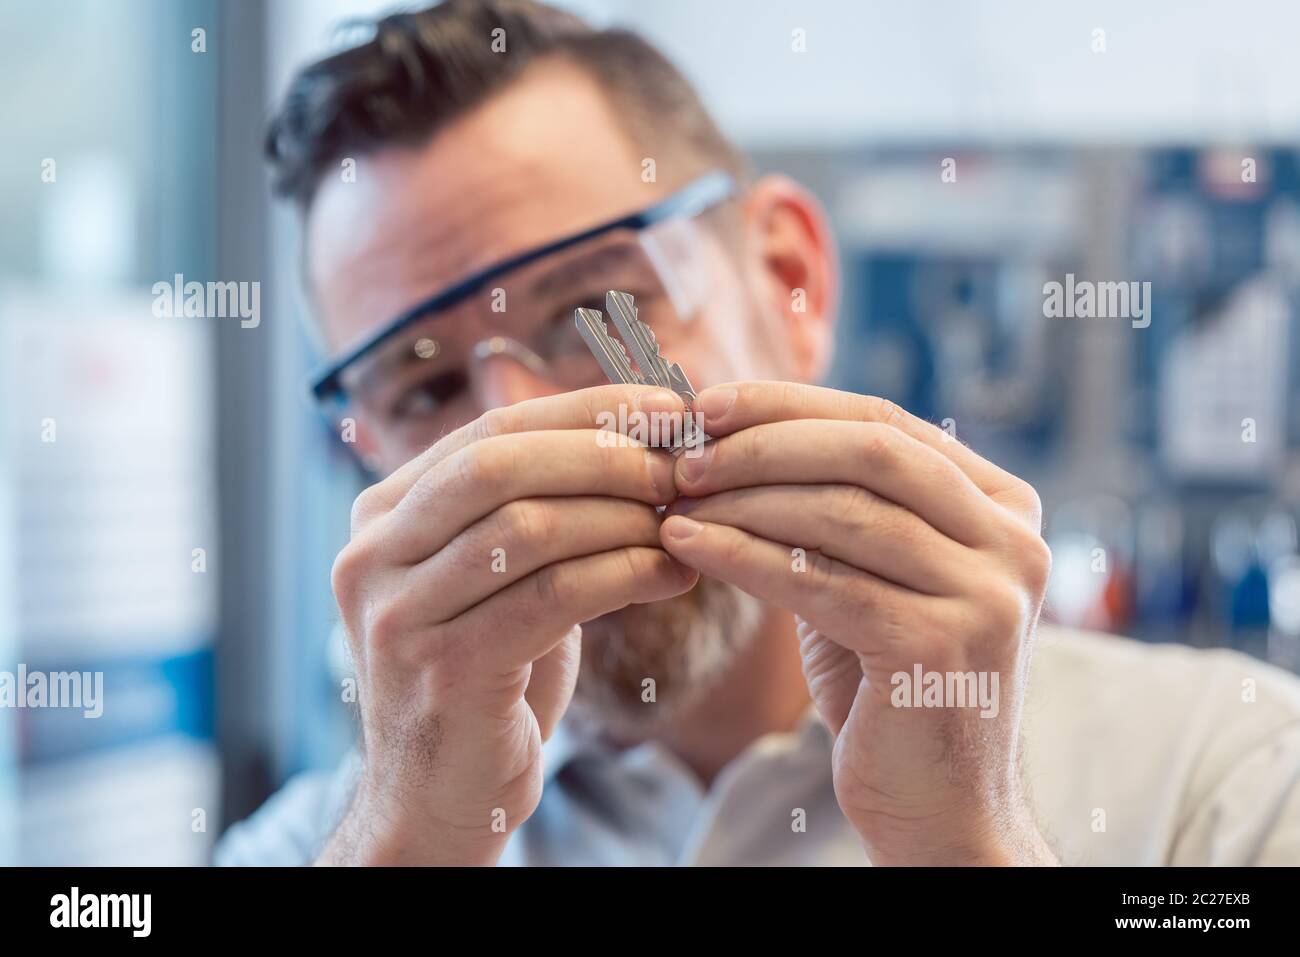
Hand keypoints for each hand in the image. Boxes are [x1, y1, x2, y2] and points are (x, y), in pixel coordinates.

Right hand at [320, 385, 696, 864]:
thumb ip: (538, 507)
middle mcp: (371, 553)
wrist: (442, 791)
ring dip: (622, 520)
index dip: (585, 412)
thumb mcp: (499, 576)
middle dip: (603, 456)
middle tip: (679, 467)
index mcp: (382, 513)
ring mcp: (397, 612)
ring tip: (681, 527)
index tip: (668, 409)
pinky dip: (623, 576)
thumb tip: (644, 436)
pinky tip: (672, 577)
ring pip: (527, 527)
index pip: (492, 430)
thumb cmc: (489, 672)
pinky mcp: (441, 669)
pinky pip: (550, 597)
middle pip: (499, 465)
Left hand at [661, 382, 1055, 864]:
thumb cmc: (888, 685)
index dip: (791, 405)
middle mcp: (1013, 541)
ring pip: (843, 512)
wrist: (939, 805)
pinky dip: (744, 556)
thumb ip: (835, 507)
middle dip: (764, 443)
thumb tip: (733, 433)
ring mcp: (989, 593)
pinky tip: (688, 546)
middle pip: (871, 452)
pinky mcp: (944, 646)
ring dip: (744, 499)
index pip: (886, 423)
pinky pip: (821, 581)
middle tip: (684, 452)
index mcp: (1002, 506)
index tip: (707, 403)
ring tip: (676, 498)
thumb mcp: (871, 575)